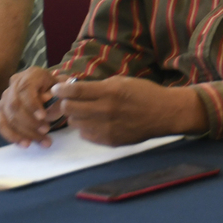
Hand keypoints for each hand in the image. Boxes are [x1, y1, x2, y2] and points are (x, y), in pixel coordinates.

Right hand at [0, 67, 61, 146]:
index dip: (33, 105)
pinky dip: (12, 136)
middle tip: (46, 132)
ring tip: (40, 142)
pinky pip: (0, 125)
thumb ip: (55, 94)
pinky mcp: (0, 110)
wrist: (48, 88)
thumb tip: (46, 100)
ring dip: (23, 133)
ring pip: (7, 117)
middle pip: (15, 106)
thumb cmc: (57, 88)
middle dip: (30, 123)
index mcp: (31, 75)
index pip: (26, 90)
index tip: (44, 117)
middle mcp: (14, 84)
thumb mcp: (61, 89)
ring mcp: (4, 97)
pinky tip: (25, 143)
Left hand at [53, 76, 207, 145]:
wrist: (165, 113)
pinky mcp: (108, 140)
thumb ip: (98, 86)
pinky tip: (98, 122)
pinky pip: (85, 135)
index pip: (74, 91)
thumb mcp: (122, 82)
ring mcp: (106, 127)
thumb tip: (73, 88)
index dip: (61, 90)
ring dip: (77, 116)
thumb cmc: (145, 93)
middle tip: (71, 101)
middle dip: (66, 103)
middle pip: (69, 108)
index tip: (57, 89)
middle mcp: (105, 110)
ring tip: (88, 112)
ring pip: (75, 123)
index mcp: (110, 92)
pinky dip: (87, 128)